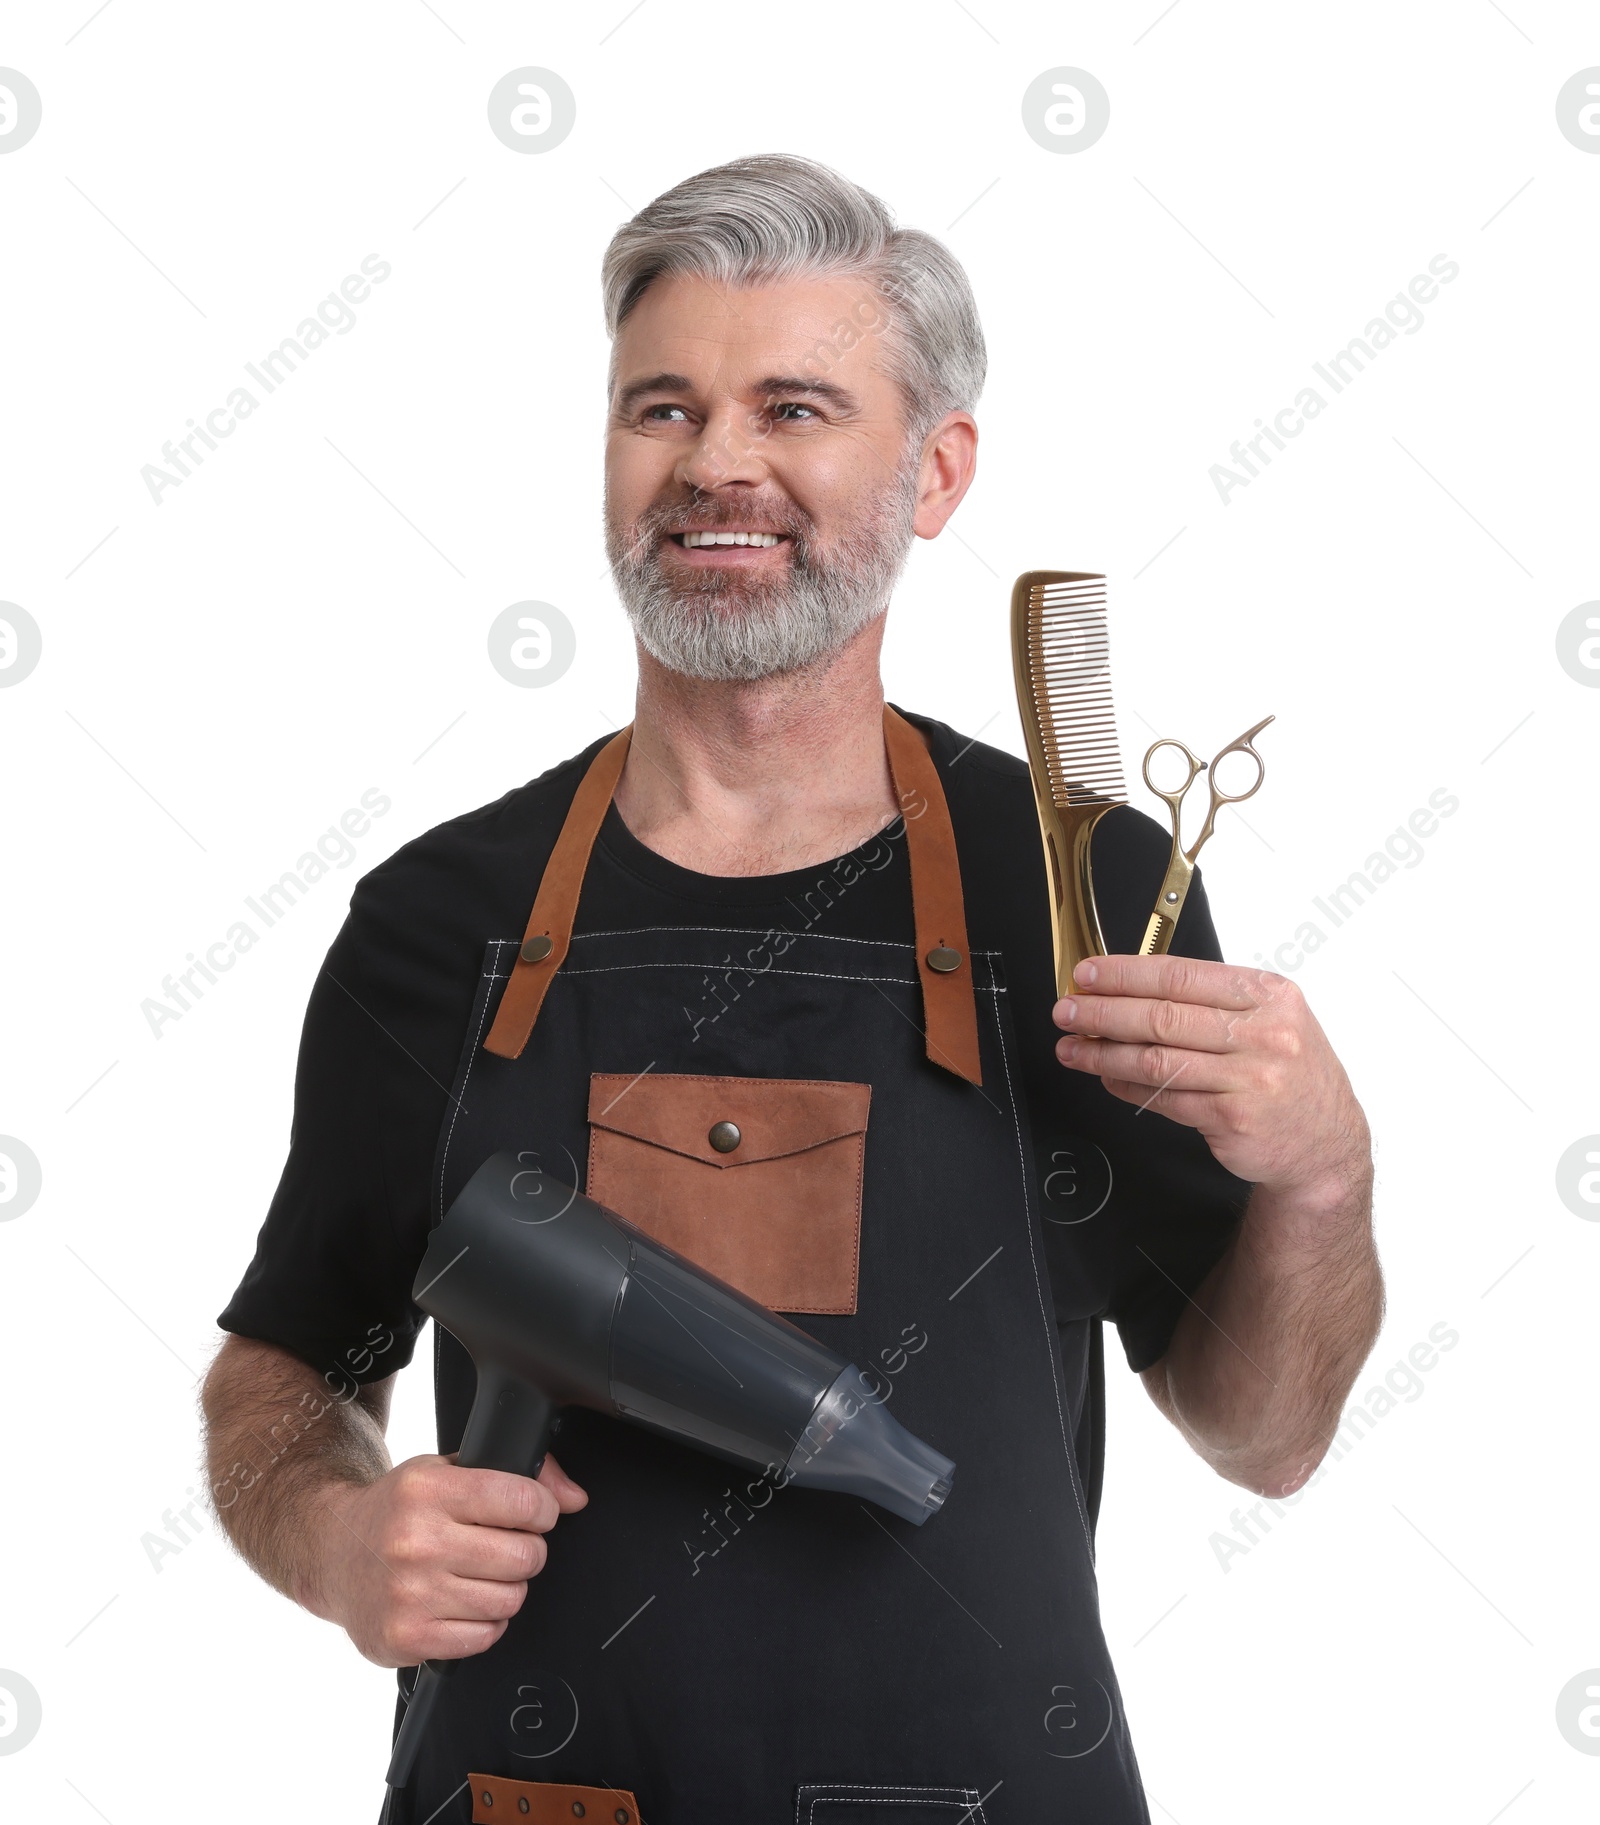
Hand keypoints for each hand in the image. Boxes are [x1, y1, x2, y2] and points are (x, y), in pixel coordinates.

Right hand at [304, 1451, 588, 1666]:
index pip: (521, 1500)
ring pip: (509, 1599)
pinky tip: (461, 1603)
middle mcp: (416, 1541)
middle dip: (527, 1551)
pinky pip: (484, 1637)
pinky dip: (484, 1624)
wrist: (334, 1551)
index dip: (542, 1509)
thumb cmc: (397, 1510)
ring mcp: (410, 1593)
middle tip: (506, 1547)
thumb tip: (574, 1498)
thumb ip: (517, 1474)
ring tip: (478, 1575)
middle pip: (523, 1555)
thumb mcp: (446, 1470)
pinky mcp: (407, 1637)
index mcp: (427, 1490)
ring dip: (506, 1589)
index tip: (536, 1513)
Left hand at [1052, 954, 1369, 1197]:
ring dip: (1104, 1053)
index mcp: (1268, 996)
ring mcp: (1249, 1079)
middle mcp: (1262, 1034)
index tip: (1088, 975)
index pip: (1181, 975)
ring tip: (1072, 1047)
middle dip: (1103, 1011)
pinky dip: (1126, 1086)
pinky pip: (1164, 1098)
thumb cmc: (1289, 1074)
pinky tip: (1106, 1077)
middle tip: (1067, 1010)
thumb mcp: (1270, 1020)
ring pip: (1156, 1059)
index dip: (1125, 973)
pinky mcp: (1231, 1119)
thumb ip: (1212, 1001)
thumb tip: (1132, 988)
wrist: (1326, 1144)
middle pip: (1162, 1016)